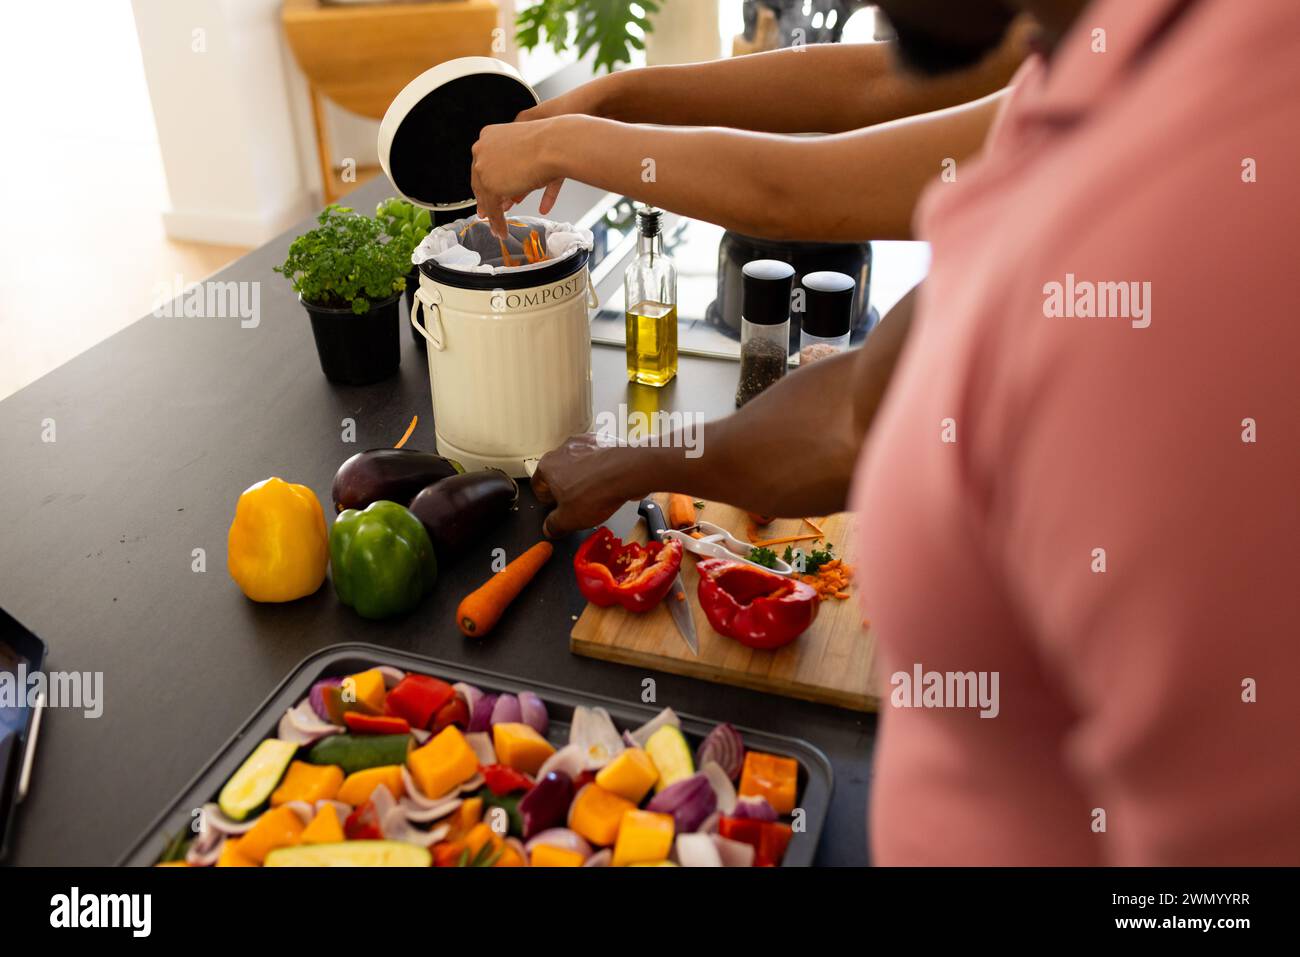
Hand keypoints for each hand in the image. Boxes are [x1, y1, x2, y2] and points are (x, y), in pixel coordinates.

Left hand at [471, 117, 565, 237]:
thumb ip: (515, 165)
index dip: (484, 182)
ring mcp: (486, 168)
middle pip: (480, 182)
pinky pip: (495, 210)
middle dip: (486, 201)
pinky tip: (504, 229)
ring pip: (488, 197)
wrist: (557, 144)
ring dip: (494, 215)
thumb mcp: (527, 151)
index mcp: (488, 136)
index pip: (482, 165)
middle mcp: (483, 150)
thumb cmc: (551, 143)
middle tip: (487, 214)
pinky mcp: (493, 186)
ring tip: (498, 227)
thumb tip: (512, 185)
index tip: (485, 195)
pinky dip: (499, 222)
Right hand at [531, 434, 636, 537]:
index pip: (537, 485)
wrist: (628, 472)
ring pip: (578, 464)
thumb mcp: (569, 519)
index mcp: (547, 466)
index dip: (545, 501)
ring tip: (594, 495)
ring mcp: (584, 443)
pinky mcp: (603, 442)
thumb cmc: (596, 491)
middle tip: (575, 505)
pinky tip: (608, 484)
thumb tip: (550, 528)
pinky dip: (599, 470)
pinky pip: (596, 459)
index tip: (554, 509)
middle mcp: (563, 450)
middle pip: (558, 473)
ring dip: (582, 478)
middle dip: (565, 489)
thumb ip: (554, 525)